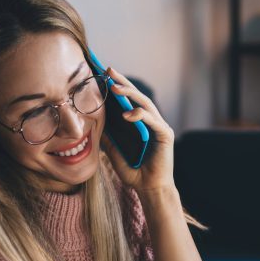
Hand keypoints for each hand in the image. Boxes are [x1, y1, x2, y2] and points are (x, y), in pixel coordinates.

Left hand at [100, 67, 174, 193]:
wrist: (149, 189)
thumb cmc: (135, 174)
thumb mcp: (115, 154)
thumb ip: (108, 140)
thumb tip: (94, 125)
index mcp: (141, 125)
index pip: (129, 101)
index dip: (118, 87)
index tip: (104, 75)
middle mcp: (152, 122)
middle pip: (137, 97)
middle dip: (123, 83)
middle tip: (109, 70)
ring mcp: (160, 127)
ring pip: (145, 104)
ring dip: (130, 94)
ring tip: (114, 87)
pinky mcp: (165, 135)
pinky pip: (152, 120)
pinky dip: (139, 115)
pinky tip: (126, 114)